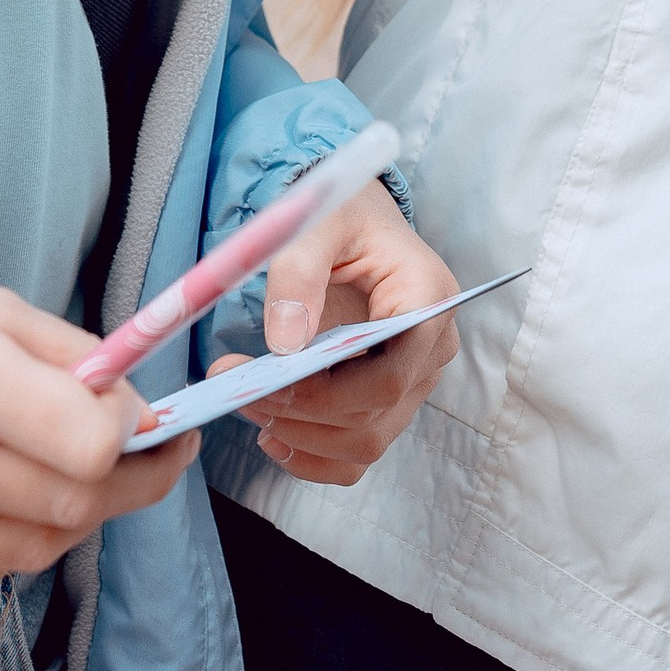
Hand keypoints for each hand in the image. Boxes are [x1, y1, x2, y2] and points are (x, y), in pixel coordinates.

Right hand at [0, 266, 193, 599]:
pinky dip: (2, 543)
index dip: (133, 436)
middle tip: (133, 456)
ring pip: (35, 553)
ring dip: (64, 516)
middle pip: (75, 509)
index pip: (89, 447)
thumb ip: (73, 358)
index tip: (138, 420)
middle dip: (122, 484)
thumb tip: (141, 417)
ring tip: (46, 469)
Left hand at [243, 182, 459, 487]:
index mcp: (429, 301)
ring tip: (249, 405)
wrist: (356, 221)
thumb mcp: (318, 220)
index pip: (389, 376)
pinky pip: (358, 451)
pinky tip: (273, 436)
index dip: (325, 393)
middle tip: (236, 390)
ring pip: (365, 442)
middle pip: (374, 415)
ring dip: (301, 437)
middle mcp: (432, 349)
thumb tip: (284, 342)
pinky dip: (314, 456)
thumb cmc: (343, 214)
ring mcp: (414, 380)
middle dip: (300, 414)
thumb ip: (299, 272)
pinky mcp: (389, 399)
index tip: (264, 380)